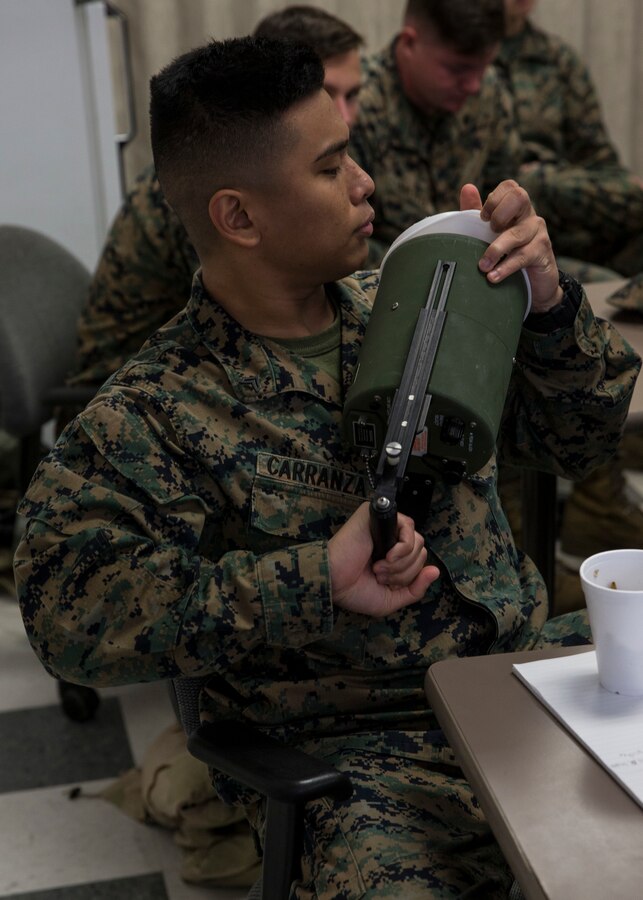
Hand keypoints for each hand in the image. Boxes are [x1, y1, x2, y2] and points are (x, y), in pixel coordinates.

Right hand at [328, 502, 439, 616]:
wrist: (333, 582)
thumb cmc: (355, 591)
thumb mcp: (392, 599)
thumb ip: (416, 589)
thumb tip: (436, 571)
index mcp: (394, 556)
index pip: (420, 561)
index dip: (408, 577)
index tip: (386, 584)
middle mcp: (391, 540)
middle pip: (421, 551)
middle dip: (404, 572)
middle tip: (380, 576)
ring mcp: (385, 526)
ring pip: (417, 541)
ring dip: (401, 563)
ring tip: (379, 568)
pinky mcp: (378, 515)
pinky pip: (407, 527)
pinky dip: (403, 548)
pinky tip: (388, 556)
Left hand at [460, 180, 562, 312]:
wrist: (535, 284)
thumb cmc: (510, 255)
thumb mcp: (490, 233)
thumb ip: (476, 212)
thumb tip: (467, 188)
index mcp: (516, 208)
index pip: (510, 186)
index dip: (494, 198)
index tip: (483, 217)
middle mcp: (529, 216)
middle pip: (519, 197)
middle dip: (499, 214)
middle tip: (489, 232)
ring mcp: (538, 233)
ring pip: (516, 233)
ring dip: (495, 250)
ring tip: (483, 266)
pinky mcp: (542, 252)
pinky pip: (523, 256)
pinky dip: (505, 267)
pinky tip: (493, 276)